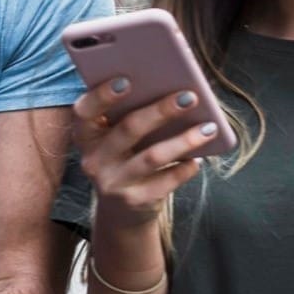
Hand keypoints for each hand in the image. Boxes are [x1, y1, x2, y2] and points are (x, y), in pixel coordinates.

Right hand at [71, 79, 212, 230]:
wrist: (123, 213)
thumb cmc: (127, 160)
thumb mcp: (118, 140)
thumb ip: (131, 115)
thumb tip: (172, 88)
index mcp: (87, 135)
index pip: (84, 111)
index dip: (102, 95)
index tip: (127, 80)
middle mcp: (94, 160)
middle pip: (128, 129)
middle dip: (161, 110)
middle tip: (189, 97)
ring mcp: (113, 183)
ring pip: (152, 156)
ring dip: (184, 140)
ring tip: (209, 127)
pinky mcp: (136, 201)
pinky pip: (167, 181)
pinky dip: (186, 168)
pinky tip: (198, 159)